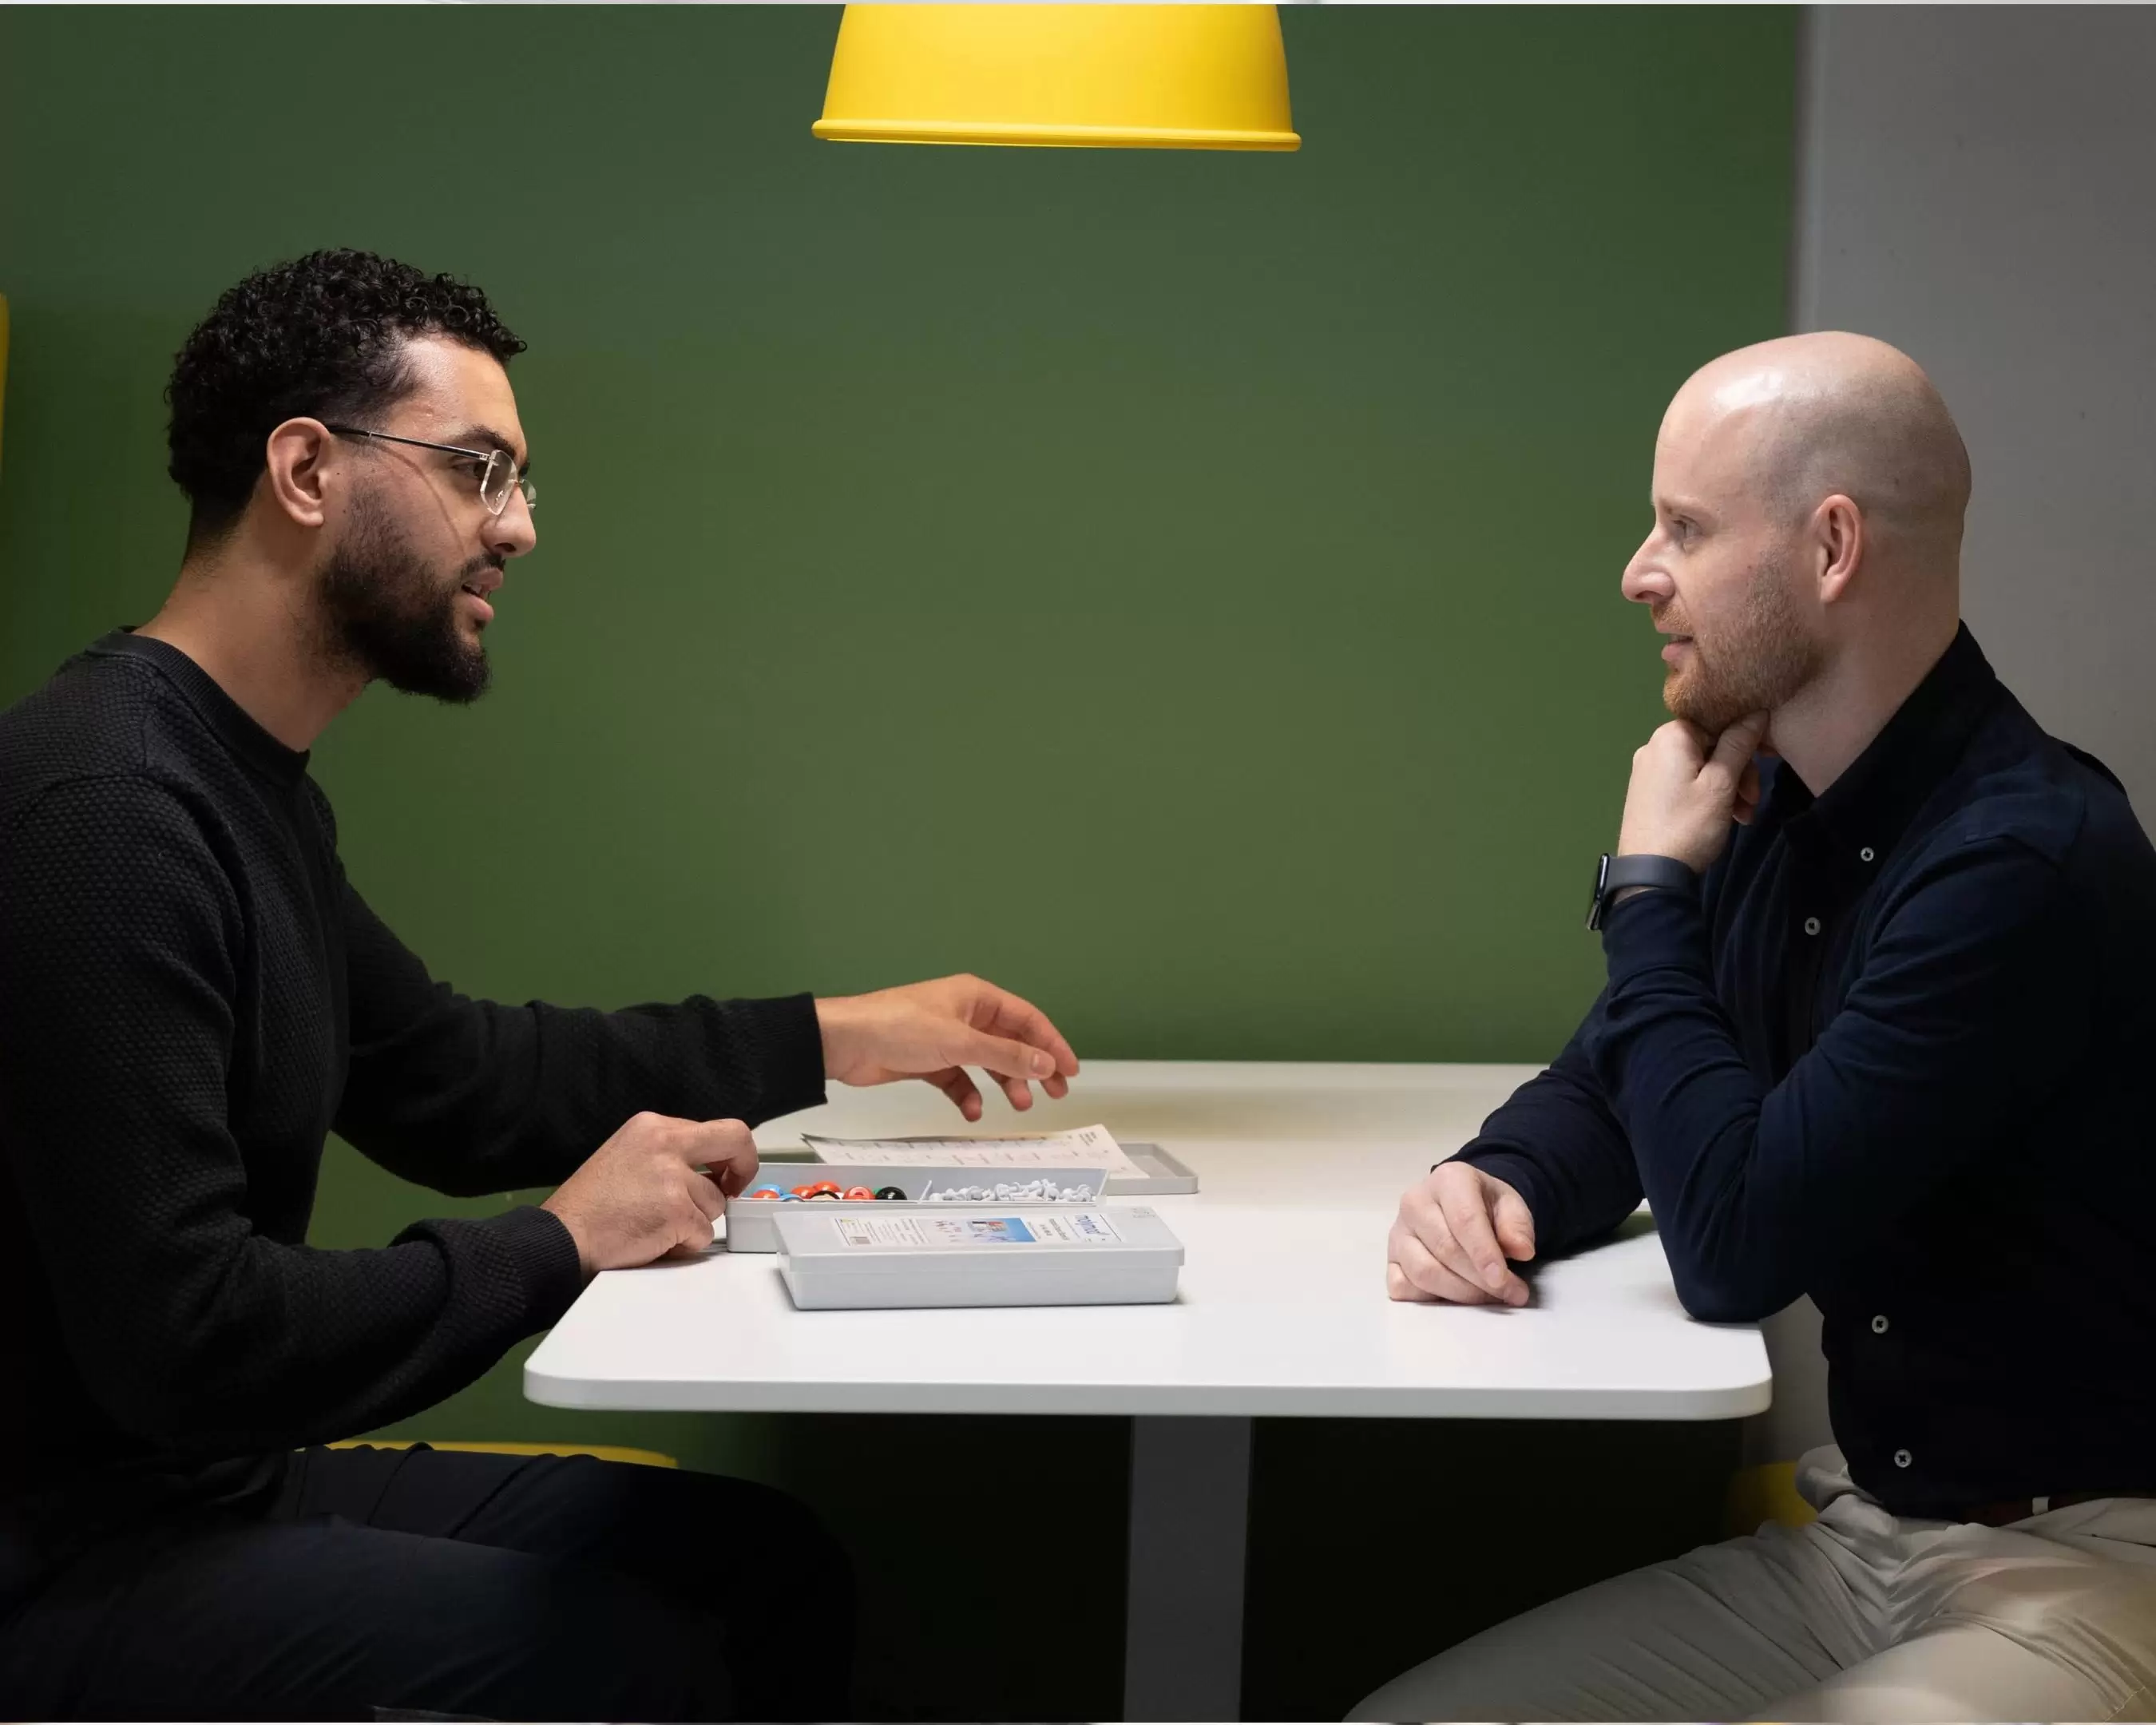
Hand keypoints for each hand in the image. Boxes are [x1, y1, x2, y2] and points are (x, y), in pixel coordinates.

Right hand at [542, 1112, 758, 1275]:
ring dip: (694, 1222)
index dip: (727, 1156)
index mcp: (652, 1126)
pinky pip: (703, 1233)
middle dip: (744, 1167)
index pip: (714, 1130)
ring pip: (715, 1203)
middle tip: (736, 1189)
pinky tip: (655, 1241)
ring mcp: (672, 1176)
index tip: (728, 1173)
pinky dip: (684, 1245)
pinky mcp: (676, 1210)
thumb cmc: (590, 1206)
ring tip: (657, 1227)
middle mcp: (665, 1142)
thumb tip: (711, 1169)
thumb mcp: (627, 1155)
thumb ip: (667, 1154)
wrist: (563, 1236)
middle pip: (735, 1140)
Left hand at [816, 974, 1079, 1120]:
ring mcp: (946, 1039)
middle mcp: (964, 1015)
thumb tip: (1045, 1063)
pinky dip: (968, 1095)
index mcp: (976, 997)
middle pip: (1010, 1042)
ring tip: (1018, 1105)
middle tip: (1053, 1092)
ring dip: (1004, 1084)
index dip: (1051, 1044)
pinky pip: (959, 1080)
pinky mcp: (928, 1062)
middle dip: (1032, 1067)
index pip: (1026, 1019)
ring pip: (987, 1064)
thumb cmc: (897, 1026)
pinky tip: (971, 1110)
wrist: (845, 1043)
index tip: (1069, 1069)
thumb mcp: (960, 1042)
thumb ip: (1006, 1055)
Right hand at [1387, 1161, 1535, 1305]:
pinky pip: (1402, 1287)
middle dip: (1480, 1280)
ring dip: (1460, 1293)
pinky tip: (1454, 1296)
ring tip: (1488, 1297)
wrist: (1461, 1204)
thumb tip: (1521, 1250)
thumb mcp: (1511, 1205)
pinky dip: (1429, 1299)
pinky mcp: (1390, 1257)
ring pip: (1423, 1272)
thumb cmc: (1486, 1205)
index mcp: (1448, 1180)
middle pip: (1445, 1249)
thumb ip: (1518, 1225)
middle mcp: (1414, 1202)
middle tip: (1511, 1293)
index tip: (1502, 1279)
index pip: (1464, 1220)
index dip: (1484, 1253)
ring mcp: (1398, 1231)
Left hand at [1616, 710, 1769, 874]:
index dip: (1748, 737)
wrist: (1650, 876)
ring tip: (1744, 816)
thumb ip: (1739, 744)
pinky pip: (1688, 783)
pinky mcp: (1650, 793)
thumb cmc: (1689, 824)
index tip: (1769, 757)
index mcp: (1671, 736)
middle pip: (1712, 745)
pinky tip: (1728, 818)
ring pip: (1703, 767)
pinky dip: (1710, 797)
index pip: (1718, 721)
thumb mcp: (1721, 784)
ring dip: (1729, 788)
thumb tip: (1756, 711)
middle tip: (1753, 799)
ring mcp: (1649, 771)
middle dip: (1740, 771)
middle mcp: (1655, 747)